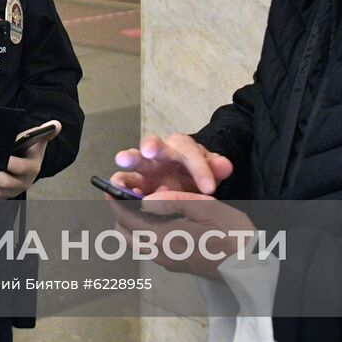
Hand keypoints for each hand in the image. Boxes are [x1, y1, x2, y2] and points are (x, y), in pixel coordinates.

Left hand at [0, 120, 61, 201]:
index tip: (0, 157)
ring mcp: (8, 193)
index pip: (20, 168)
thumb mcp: (38, 140)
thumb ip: (45, 132)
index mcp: (31, 169)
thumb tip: (56, 124)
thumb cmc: (29, 151)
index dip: (10, 163)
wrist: (26, 166)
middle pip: (4, 184)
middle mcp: (21, 184)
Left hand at [107, 190, 255, 281]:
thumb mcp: (205, 207)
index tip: (110, 187)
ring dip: (133, 225)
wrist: (251, 267)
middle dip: (120, 214)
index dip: (115, 201)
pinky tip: (162, 220)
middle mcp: (159, 253)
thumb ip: (172, 201)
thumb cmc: (231, 233)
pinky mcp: (178, 266)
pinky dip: (146, 234)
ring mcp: (168, 262)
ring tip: (145, 205)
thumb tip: (143, 199)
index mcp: (163, 237)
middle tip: (127, 195)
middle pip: (125, 234)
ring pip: (137, 243)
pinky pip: (151, 249)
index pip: (126, 219)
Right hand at [111, 133, 232, 195]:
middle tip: (148, 151)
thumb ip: (216, 167)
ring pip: (133, 161)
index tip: (209, 189)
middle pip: (153, 145)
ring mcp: (144, 167)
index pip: (189, 151)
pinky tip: (116, 197)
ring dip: (127, 167)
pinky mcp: (134, 182)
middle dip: (150, 147)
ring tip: (120, 178)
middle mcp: (159, 153)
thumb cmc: (196, 173)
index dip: (199, 169)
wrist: (184, 180)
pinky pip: (124, 182)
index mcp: (181, 146)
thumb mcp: (210, 169)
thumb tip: (225, 166)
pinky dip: (119, 189)